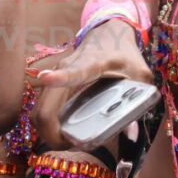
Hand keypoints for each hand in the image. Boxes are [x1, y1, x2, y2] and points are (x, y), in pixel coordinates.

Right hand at [33, 20, 152, 149]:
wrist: (109, 32)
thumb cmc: (124, 53)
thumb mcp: (138, 75)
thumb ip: (136, 103)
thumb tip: (131, 135)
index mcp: (92, 63)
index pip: (74, 70)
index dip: (59, 77)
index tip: (47, 79)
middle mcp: (67, 68)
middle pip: (45, 106)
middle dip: (51, 134)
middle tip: (70, 145)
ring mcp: (56, 75)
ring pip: (39, 111)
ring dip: (48, 132)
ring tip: (69, 141)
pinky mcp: (53, 83)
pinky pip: (43, 109)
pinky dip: (49, 125)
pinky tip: (64, 132)